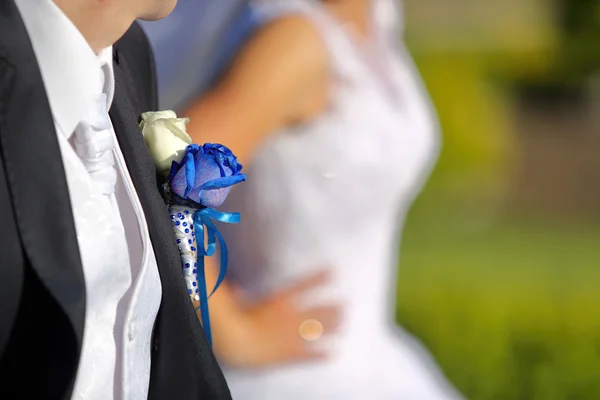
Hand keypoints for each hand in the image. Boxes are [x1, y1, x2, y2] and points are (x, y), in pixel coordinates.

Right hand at [216, 271, 340, 368]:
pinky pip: (310, 354)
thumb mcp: (236, 303)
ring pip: (319, 329)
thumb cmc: (233, 320)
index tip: (333, 272)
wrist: (239, 342)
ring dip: (333, 327)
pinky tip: (333, 354)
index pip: (304, 285)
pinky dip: (322, 355)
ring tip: (344, 324)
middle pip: (319, 310)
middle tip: (346, 306)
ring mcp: (293, 335)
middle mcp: (292, 316)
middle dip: (334, 309)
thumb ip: (237, 295)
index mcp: (280, 300)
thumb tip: (234, 288)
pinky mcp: (290, 353)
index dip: (319, 278)